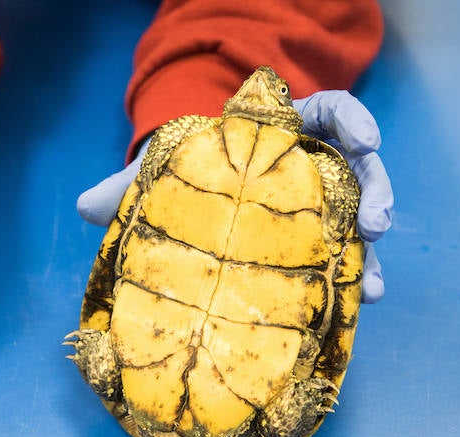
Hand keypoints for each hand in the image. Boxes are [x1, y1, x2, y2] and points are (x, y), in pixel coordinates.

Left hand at [77, 91, 393, 302]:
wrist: (189, 207)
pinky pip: (344, 253)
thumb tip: (82, 206)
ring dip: (371, 249)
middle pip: (358, 167)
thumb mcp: (158, 177)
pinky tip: (363, 301)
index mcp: (280, 134)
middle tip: (377, 226)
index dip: (353, 121)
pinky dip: (356, 275)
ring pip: (359, 215)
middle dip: (376, 193)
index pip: (329, 112)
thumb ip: (127, 187)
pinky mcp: (317, 241)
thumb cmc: (181, 181)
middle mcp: (309, 166)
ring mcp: (318, 205)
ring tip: (373, 286)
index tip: (368, 139)